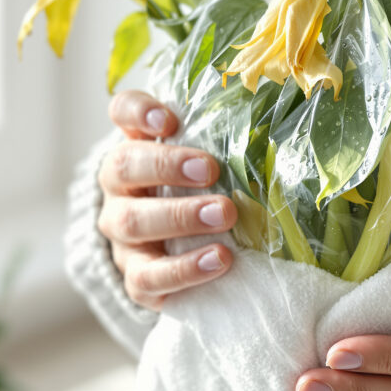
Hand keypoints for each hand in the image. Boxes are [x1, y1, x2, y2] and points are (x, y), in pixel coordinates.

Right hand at [96, 90, 236, 311]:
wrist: (176, 261)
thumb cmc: (198, 200)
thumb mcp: (204, 168)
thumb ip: (221, 146)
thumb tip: (271, 131)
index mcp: (136, 148)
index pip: (123, 112)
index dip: (140, 111)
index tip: (169, 119)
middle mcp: (118, 189)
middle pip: (123, 166)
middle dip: (167, 166)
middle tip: (210, 170)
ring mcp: (121, 236)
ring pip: (132, 222)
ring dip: (179, 216)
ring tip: (224, 214)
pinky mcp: (135, 280)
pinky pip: (146, 277)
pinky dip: (183, 269)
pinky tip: (218, 259)